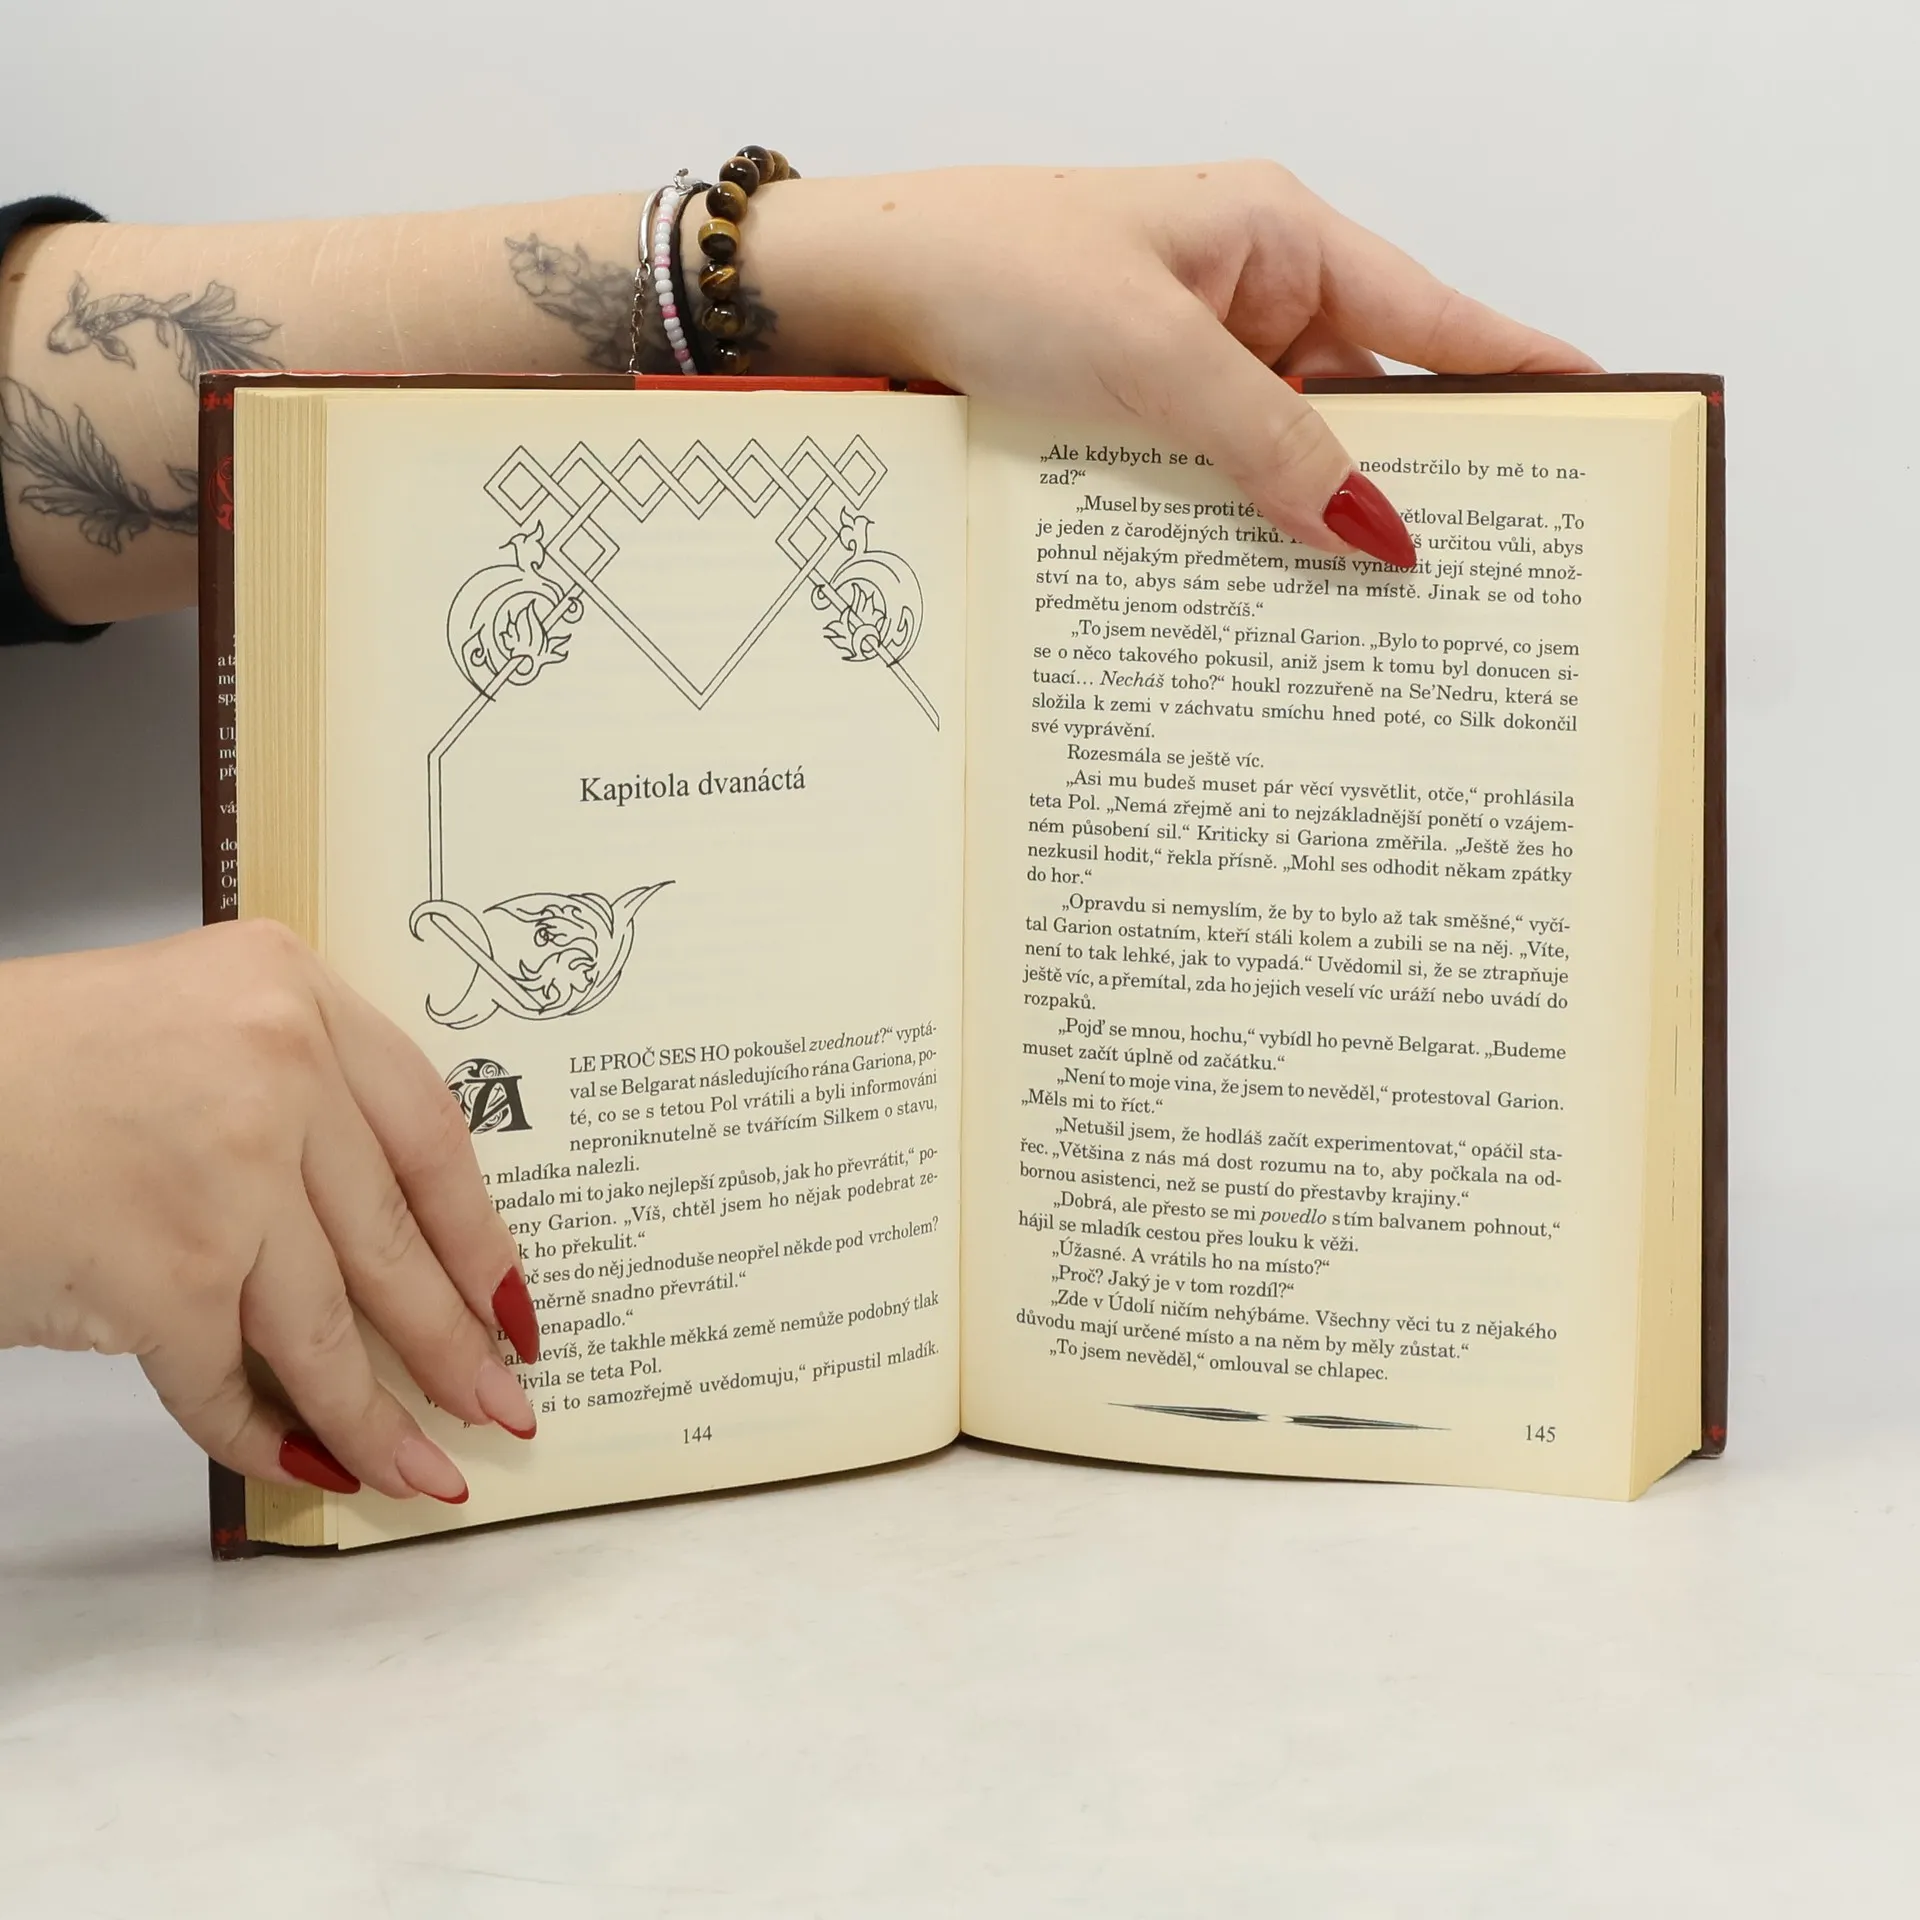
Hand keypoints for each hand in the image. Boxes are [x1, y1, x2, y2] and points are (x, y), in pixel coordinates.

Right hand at [0, 921, 541, 1500]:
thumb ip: (291, 1096)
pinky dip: (264, 1437)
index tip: (514, 1300)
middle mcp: (279, 1069)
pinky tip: (309, 1468)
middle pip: (397, 1240)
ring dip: (383, 1418)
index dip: (481, 1233)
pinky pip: (228, 1380)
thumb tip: (379, 1240)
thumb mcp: (187, 1022)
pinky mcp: (165, 1269)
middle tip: (502, 1401)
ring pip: (332, 1327)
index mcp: (292, 992)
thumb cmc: (22, 1063)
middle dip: (457, 1344)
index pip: (433, 1133)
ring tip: (429, 1470)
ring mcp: (228, 1172)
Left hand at [753, 161, 1598, 563]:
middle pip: (1372, 402)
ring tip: (1376, 616)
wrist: (856, 295)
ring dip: (1314, 525)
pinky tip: (1262, 595)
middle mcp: (1253, 300)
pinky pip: (1219, 483)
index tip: (1600, 423)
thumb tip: (1370, 526)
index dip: (1520, 376)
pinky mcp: (1141, 421)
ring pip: (1290, 457)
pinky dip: (1240, 533)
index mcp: (1283, 240)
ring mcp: (1197, 365)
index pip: (1434, 318)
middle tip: (1484, 578)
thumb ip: (1266, 438)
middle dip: (1415, 485)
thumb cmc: (995, 269)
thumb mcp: (1150, 352)